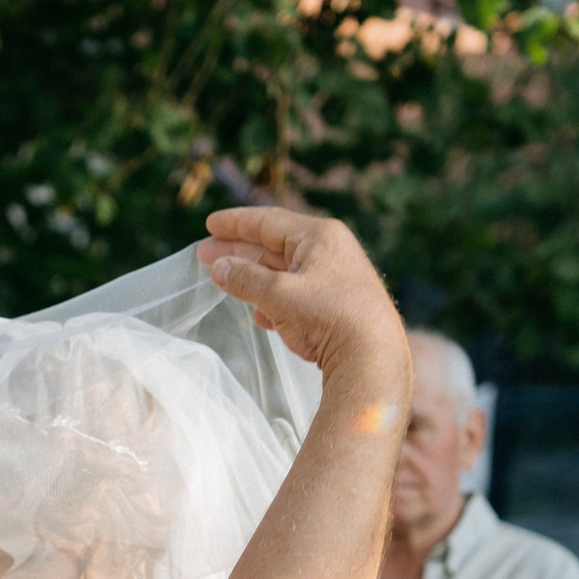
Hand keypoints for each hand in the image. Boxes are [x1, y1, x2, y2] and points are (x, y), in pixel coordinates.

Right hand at [195, 207, 408, 402]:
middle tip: (205, 255)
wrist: (373, 357)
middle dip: (239, 252)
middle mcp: (330, 251)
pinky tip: (260, 316)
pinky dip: (274, 302)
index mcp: (320, 236)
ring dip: (254, 279)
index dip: (236, 223)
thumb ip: (245, 279)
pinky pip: (297, 296)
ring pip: (285, 273)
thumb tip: (219, 268)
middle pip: (274, 246)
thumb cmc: (329, 317)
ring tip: (226, 283)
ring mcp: (335, 279)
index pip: (268, 221)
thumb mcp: (279, 294)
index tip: (210, 224)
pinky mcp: (338, 307)